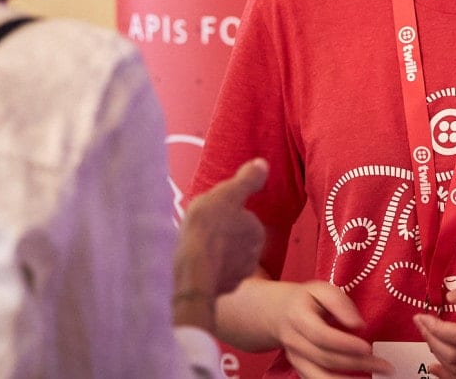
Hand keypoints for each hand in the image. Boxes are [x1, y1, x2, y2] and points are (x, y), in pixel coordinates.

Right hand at [175, 158, 268, 298]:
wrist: (192, 273)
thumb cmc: (208, 228)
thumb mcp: (226, 194)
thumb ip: (246, 180)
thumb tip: (263, 164)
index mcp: (256, 231)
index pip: (243, 218)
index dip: (225, 215)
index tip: (210, 215)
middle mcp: (254, 255)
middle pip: (235, 240)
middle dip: (221, 236)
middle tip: (200, 232)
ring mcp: (238, 276)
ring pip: (226, 259)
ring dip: (214, 255)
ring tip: (194, 250)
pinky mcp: (223, 292)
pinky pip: (216, 277)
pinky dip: (207, 272)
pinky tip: (193, 268)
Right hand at [270, 279, 391, 377]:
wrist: (276, 313)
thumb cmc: (306, 300)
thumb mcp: (320, 289)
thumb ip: (339, 303)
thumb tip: (358, 324)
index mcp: (298, 317)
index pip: (321, 336)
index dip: (345, 344)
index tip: (368, 347)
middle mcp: (294, 341)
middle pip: (325, 358)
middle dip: (357, 364)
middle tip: (384, 366)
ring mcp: (295, 358)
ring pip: (319, 376)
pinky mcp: (299, 368)